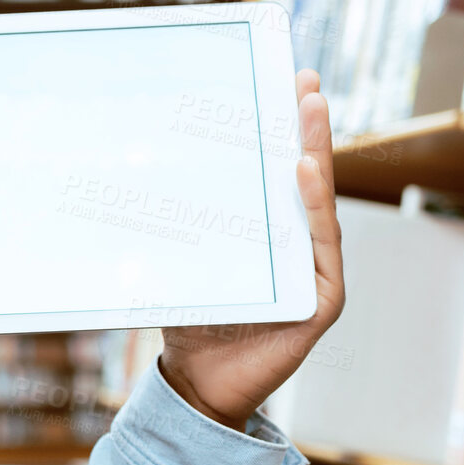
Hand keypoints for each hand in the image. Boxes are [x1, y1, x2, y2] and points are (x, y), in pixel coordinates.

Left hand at [158, 70, 345, 430]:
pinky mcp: (321, 302)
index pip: (281, 173)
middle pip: (308, 179)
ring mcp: (316, 273)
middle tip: (306, 81)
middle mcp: (299, 248)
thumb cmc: (194, 320)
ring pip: (319, 206)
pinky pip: (322, 249)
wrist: (198, 384)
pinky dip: (315, 209)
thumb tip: (142, 166)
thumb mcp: (186, 259)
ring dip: (316, 156)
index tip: (286, 80)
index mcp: (271, 234)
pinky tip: (304, 174)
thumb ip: (185, 222)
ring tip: (309, 113)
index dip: (287, 129)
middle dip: (309, 129)